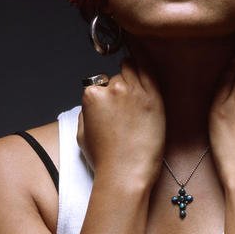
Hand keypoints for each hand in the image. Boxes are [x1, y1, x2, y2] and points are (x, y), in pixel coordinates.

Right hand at [77, 57, 165, 187]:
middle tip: (127, 105)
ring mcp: (134, 91)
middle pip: (116, 75)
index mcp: (92, 96)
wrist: (125, 174)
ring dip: (133, 74)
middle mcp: (111, 89)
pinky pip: (150, 69)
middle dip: (120, 85)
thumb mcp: (81, 134)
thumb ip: (85, 112)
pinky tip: (146, 59)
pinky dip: (146, 62)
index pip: (98, 83)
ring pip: (132, 67)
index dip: (106, 94)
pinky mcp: (153, 97)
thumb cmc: (105, 159)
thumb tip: (93, 102)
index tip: (112, 106)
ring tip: (138, 91)